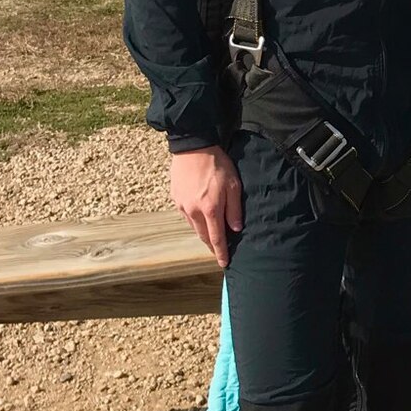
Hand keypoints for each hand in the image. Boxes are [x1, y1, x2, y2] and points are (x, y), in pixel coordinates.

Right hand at [171, 146, 242, 266]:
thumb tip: (235, 229)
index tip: (224, 264)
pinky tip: (200, 217)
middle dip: (211, 245)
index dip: (221, 253)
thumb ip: (234, 209)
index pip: (216, 238)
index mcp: (210, 210)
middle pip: (203, 236)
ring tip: (211, 235)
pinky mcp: (175, 197)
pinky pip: (186, 216)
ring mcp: (182, 205)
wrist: (193, 147)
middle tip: (219, 251)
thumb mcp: (233, 185)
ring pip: (194, 227)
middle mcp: (193, 211)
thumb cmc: (217, 164)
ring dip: (203, 233)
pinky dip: (194, 220)